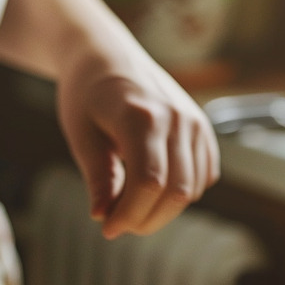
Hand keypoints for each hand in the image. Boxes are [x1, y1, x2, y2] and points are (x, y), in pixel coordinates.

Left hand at [56, 40, 219, 238]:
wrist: (107, 56)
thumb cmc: (87, 94)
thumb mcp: (81, 134)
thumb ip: (97, 176)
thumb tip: (103, 216)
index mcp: (142, 115)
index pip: (148, 182)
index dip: (129, 214)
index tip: (107, 228)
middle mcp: (177, 118)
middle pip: (175, 192)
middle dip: (146, 220)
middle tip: (118, 224)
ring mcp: (195, 123)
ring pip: (191, 190)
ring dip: (161, 211)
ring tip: (129, 205)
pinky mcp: (203, 129)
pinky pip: (202, 178)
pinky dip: (179, 194)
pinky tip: (151, 189)